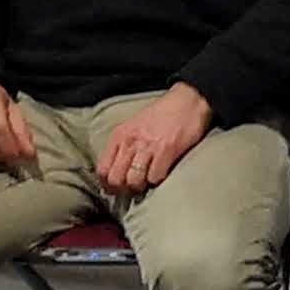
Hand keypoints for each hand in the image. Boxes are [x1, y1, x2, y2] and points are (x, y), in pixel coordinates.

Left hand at [93, 82, 214, 196]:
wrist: (187, 100)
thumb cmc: (161, 115)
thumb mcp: (133, 126)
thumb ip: (123, 146)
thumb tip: (115, 172)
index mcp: (119, 135)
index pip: (102, 170)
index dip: (108, 184)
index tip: (116, 189)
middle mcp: (131, 141)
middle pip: (116, 179)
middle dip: (123, 189)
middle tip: (133, 189)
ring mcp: (148, 146)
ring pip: (133, 181)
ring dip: (140, 186)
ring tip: (147, 181)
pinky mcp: (167, 151)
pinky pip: (155, 177)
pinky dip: (157, 181)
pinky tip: (161, 173)